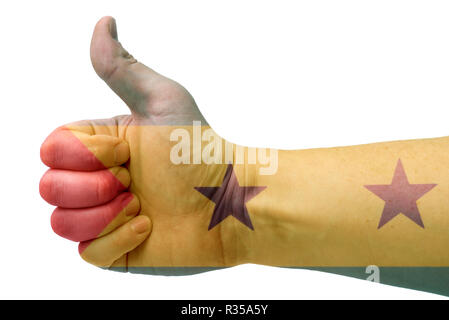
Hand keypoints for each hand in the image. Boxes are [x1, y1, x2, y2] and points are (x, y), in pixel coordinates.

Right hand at [40, 17, 253, 273]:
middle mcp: (97, 180)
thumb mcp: (163, 102)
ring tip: (141, 206)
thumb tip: (103, 23)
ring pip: (60, 222)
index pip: (52, 148)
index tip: (128, 153)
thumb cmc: (200, 149)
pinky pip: (87, 252)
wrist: (231, 200)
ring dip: (103, 213)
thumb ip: (124, 68)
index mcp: (101, 146)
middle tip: (132, 180)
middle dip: (93, 185)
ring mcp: (104, 217)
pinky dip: (116, 240)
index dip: (85, 153)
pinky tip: (147, 227)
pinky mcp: (115, 250)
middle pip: (49, 187)